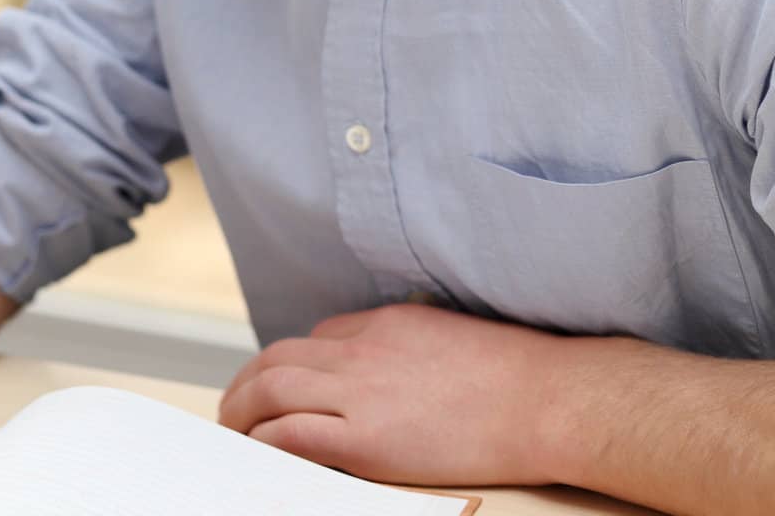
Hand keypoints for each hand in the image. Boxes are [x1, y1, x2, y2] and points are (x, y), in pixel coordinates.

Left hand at [217, 301, 567, 488]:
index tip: (283, 385)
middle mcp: (363, 351)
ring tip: (233, 432)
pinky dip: (266, 440)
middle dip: (248, 382)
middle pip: (281, 357)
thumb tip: (390, 366)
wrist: (541, 398)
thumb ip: (407, 344)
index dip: (293, 363)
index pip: (318, 337)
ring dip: (243, 410)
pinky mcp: (369, 440)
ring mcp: (363, 393)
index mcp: (384, 323)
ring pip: (274, 389)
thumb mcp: (447, 334)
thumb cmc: (514, 373)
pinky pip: (295, 434)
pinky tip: (256, 452)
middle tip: (235, 408)